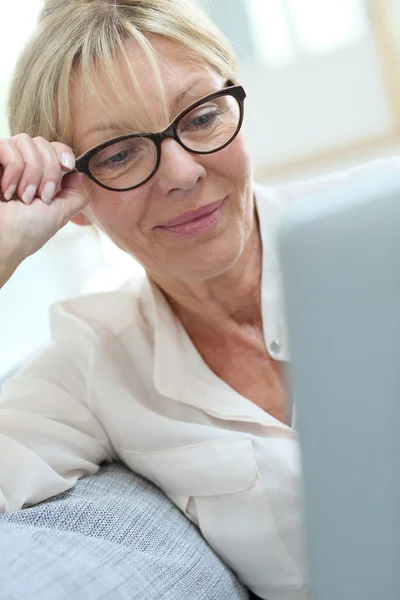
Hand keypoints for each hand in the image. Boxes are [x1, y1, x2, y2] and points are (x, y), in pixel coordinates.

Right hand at [0, 134, 89, 283]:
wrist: (3, 242)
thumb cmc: (25, 233)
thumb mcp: (59, 214)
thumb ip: (75, 195)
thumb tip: (81, 175)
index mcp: (39, 177)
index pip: (54, 147)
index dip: (63, 153)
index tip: (67, 168)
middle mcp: (21, 167)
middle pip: (43, 143)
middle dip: (48, 171)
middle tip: (41, 197)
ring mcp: (4, 162)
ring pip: (26, 141)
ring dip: (31, 173)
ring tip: (23, 197)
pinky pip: (8, 146)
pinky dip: (13, 169)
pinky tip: (7, 190)